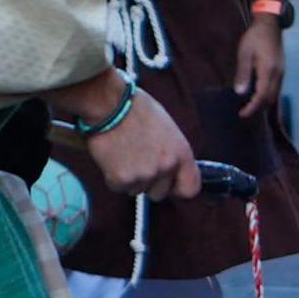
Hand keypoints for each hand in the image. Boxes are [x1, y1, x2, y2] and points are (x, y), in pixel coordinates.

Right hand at [86, 88, 201, 202]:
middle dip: (149, 182)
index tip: (170, 185)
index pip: (190, 189)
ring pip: (137, 190)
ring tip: (124, 153)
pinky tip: (112, 156)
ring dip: (130, 177)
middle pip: (160, 193)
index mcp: (181, 153)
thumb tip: (172, 169)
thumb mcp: (167, 128)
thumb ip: (172, 152)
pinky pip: (118, 187)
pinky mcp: (121, 180)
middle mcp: (166, 167)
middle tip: (138, 160)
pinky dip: (113, 176)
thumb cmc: (135, 109)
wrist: (108, 104)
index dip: (178, 188)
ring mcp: (143, 176)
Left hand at [234, 17, 283, 117]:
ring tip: (249, 105)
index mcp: (268, 71)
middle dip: (258, 108)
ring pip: (275, 94)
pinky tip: (257, 93)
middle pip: (270, 99)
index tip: (242, 114)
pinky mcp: (281, 70)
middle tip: (243, 111)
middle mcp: (278, 74)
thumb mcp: (245, 53)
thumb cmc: (255, 37)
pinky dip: (267, 95)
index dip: (252, 107)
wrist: (270, 24)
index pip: (262, 96)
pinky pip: (275, 88)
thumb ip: (243, 73)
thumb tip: (240, 92)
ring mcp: (281, 73)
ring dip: (263, 102)